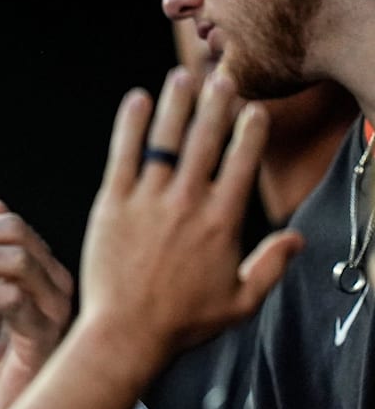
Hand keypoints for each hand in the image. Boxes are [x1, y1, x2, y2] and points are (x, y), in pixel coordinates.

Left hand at [79, 67, 302, 369]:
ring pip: (165, 140)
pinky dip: (129, 125)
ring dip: (175, 104)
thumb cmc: (182, 321)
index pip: (242, 163)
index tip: (254, 109)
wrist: (126, 333)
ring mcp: (147, 200)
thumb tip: (297, 239)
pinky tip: (135, 100)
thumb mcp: (240, 302)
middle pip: (205, 141)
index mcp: (221, 222)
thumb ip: (271, 267)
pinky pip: (123, 155)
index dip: (250, 131)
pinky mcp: (112, 203)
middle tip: (221, 76)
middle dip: (215, 104)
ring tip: (182, 76)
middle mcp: (186, 203)